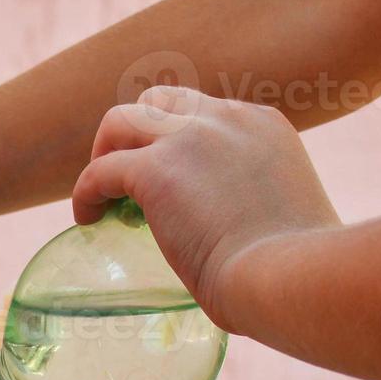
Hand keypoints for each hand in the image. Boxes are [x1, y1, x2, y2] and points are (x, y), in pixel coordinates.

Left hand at [72, 87, 341, 331]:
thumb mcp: (283, 213)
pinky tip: (87, 219)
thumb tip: (233, 237)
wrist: (290, 278)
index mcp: (262, 126)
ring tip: (100, 194)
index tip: (168, 181)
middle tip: (125, 180)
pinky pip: (99, 171)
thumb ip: (253, 202)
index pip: (204, 113)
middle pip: (159, 101)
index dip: (175, 142)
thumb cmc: (294, 270)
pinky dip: (86, 193)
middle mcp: (226, 119)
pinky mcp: (155, 170)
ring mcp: (189, 139)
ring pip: (120, 121)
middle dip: (135, 134)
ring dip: (104, 152)